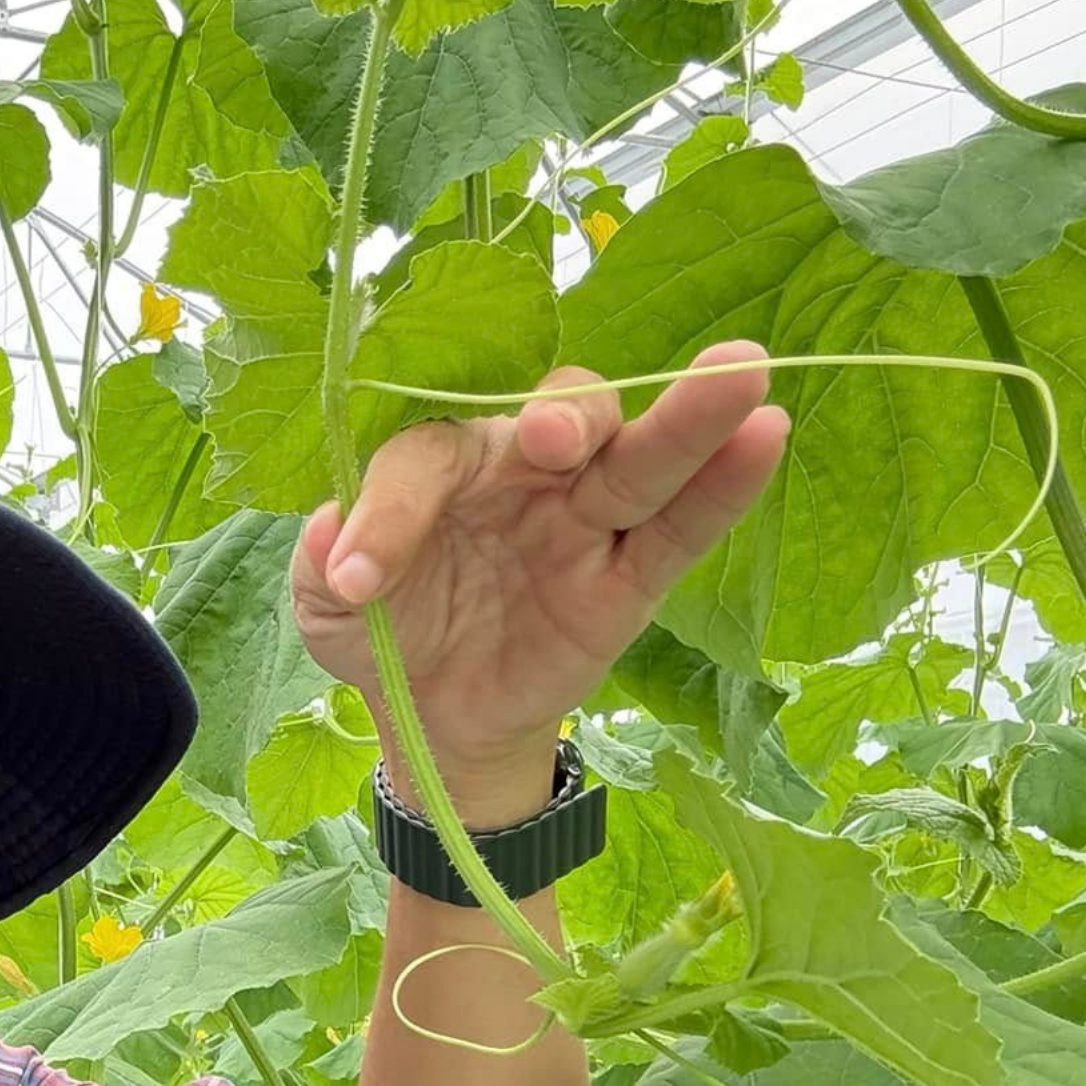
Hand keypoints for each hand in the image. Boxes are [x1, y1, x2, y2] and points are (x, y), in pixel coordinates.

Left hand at [291, 339, 791, 779]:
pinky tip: (766, 435)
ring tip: (740, 369)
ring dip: (688, 416)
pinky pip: (683, 529)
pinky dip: (725, 485)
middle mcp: (523, 474)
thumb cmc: (386, 631)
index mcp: (444, 465)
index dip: (390, 510)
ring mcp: (584, 521)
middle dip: (569, 416)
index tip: (355, 579)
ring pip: (640, 457)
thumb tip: (326, 539)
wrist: (437, 715)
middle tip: (559, 437)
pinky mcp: (631, 580)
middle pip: (564, 416)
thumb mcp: (329, 612)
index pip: (426, 458)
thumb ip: (320, 567)